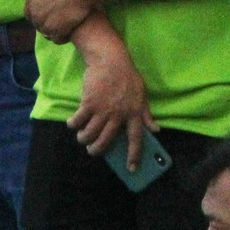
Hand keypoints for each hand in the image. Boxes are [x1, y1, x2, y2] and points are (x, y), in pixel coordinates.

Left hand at [17, 0, 97, 41]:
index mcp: (30, 1)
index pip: (29, 14)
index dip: (39, 13)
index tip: (50, 10)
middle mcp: (35, 14)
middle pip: (37, 24)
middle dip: (46, 22)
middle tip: (60, 17)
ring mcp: (45, 23)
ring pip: (46, 33)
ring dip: (54, 30)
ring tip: (65, 24)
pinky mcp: (57, 31)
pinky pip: (57, 39)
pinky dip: (62, 37)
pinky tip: (69, 31)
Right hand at [69, 37, 154, 163]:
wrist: (110, 60)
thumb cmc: (127, 77)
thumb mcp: (142, 95)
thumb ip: (146, 114)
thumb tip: (156, 130)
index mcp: (134, 113)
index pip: (137, 139)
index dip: (134, 155)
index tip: (132, 169)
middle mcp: (119, 115)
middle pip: (106, 141)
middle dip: (97, 150)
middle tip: (92, 150)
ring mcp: (103, 110)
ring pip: (90, 135)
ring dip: (84, 139)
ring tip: (82, 137)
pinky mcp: (88, 104)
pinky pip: (78, 121)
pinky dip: (73, 124)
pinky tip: (73, 122)